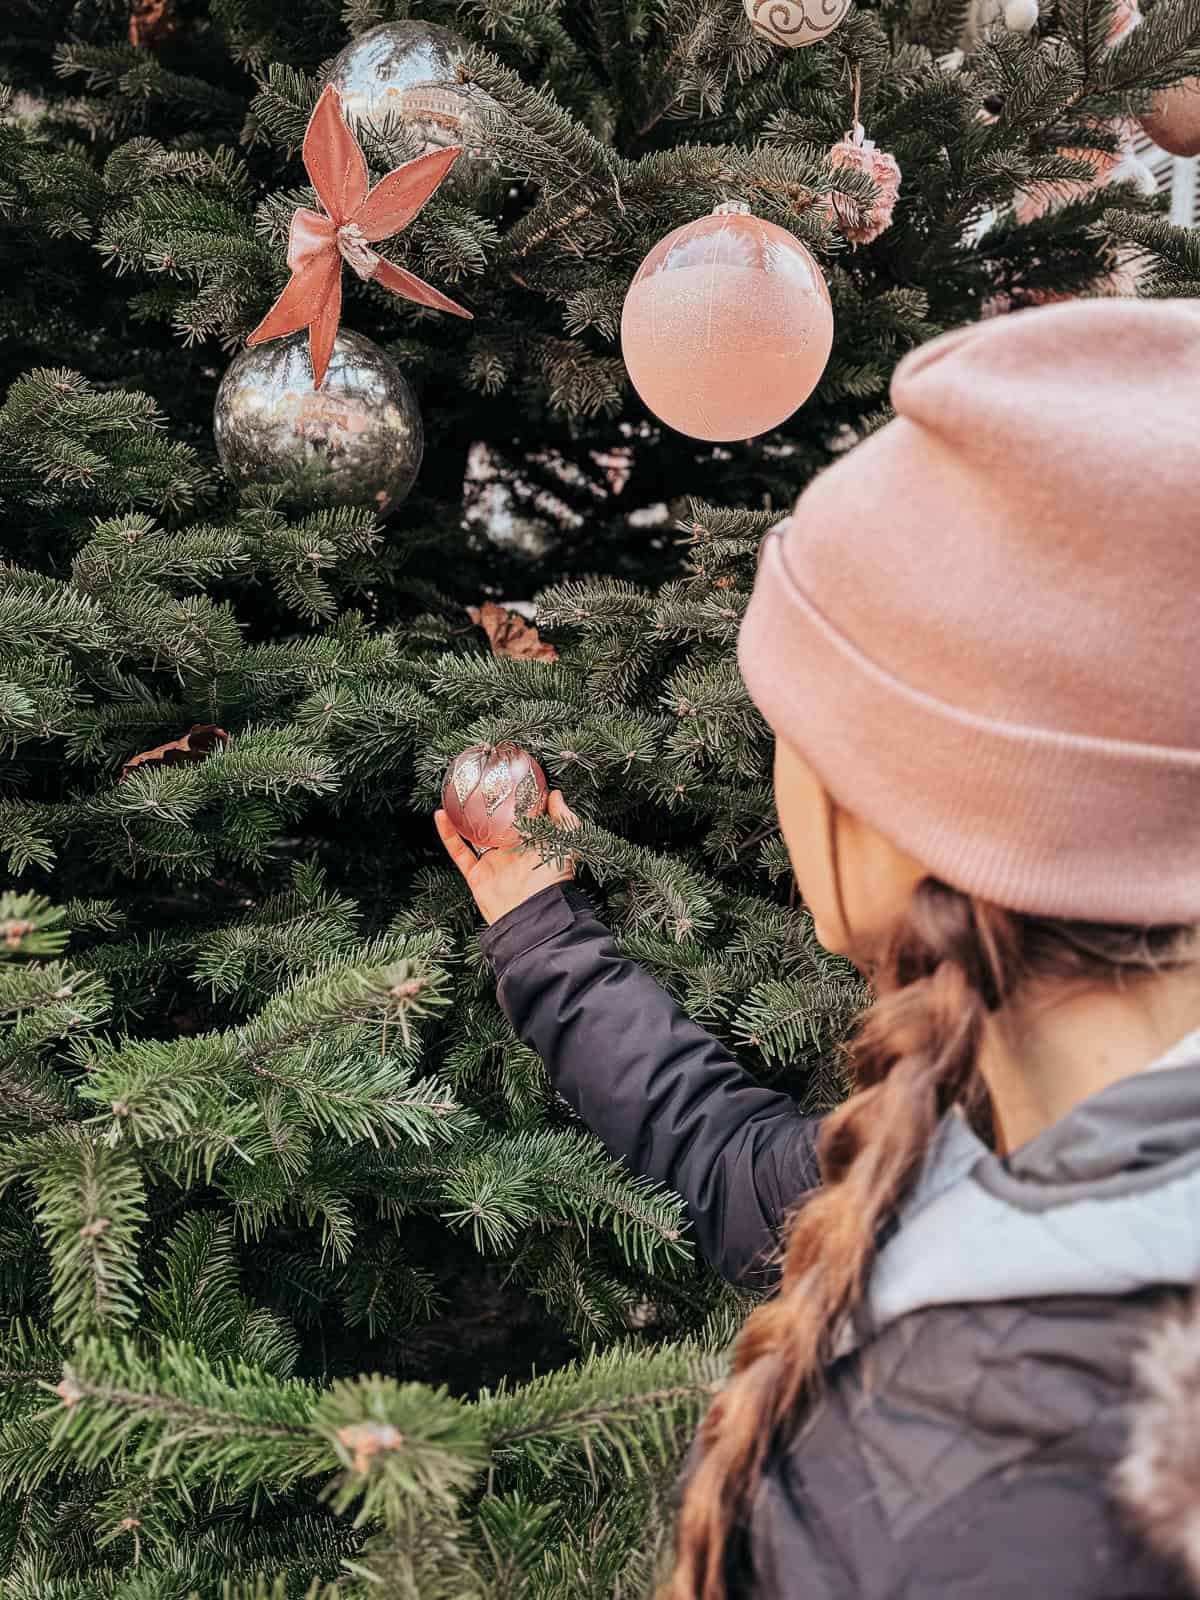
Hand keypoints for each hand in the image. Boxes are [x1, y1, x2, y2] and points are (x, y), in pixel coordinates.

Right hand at [435, 790, 580, 925]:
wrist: (533, 915)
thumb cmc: (553, 882)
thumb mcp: (567, 845)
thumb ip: (565, 819)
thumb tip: (555, 794)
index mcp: (534, 841)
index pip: (526, 814)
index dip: (521, 796)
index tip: (513, 775)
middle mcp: (512, 850)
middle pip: (497, 822)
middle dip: (490, 803)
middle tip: (481, 779)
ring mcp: (493, 861)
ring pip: (475, 833)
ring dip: (464, 816)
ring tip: (456, 793)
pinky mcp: (477, 874)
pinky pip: (459, 851)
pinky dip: (448, 834)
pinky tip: (441, 815)